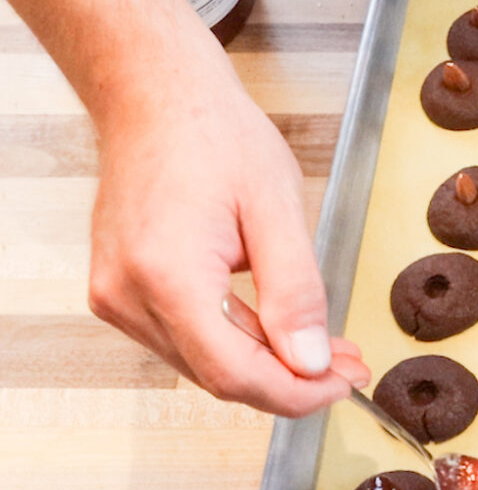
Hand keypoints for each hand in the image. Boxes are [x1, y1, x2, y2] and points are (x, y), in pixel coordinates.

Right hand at [87, 52, 368, 415]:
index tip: (343, 384)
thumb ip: (296, 292)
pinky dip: (237, 341)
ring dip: (268, 363)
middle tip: (349, 366)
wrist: (155, 96)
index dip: (295, 393)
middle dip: (291, 379)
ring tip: (326, 348)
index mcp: (166, 276)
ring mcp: (117, 296)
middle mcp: (127, 296)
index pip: (234, 374)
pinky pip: (186, 337)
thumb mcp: (276, 210)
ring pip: (204, 362)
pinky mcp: (120, 290)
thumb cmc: (213, 136)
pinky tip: (280, 329)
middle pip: (219, 375)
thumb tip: (311, 362)